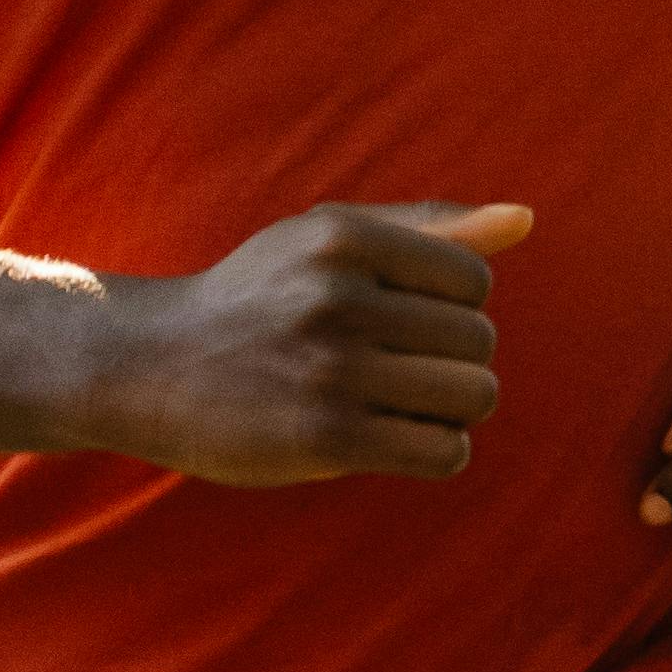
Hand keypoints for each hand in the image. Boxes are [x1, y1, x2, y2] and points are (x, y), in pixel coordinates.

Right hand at [96, 201, 529, 485]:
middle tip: (397, 370)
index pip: (474, 282)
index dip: (453, 309)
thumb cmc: (255, 298)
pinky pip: (443, 451)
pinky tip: (397, 439)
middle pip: (478, 342)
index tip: (404, 322)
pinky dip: (438, 451)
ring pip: (472, 397)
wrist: (147, 365)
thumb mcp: (325, 240)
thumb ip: (428, 228)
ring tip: (404, 405)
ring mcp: (332, 369)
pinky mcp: (326, 436)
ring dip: (450, 410)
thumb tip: (524, 220)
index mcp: (344, 239)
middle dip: (452, 362)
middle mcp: (339, 298)